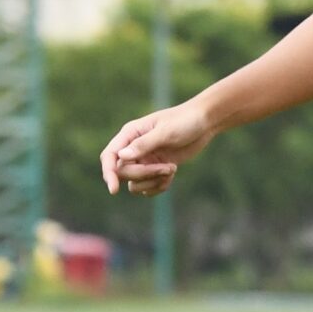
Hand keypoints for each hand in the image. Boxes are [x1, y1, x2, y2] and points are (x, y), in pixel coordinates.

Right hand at [101, 102, 215, 195]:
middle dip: (144, 175)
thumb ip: (144, 144)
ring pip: (135, 184)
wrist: (204, 122)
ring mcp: (144, 160)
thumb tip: (121, 157)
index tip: (114, 190)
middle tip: (167, 168)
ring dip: (153, 182)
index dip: (108, 173)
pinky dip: (160, 186)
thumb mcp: (166, 132)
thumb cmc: (184, 121)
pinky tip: (173, 173)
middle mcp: (133, 148)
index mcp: (130, 134)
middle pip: (123, 173)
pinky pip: (148, 188)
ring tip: (172, 169)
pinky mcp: (155, 169)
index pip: (110, 156)